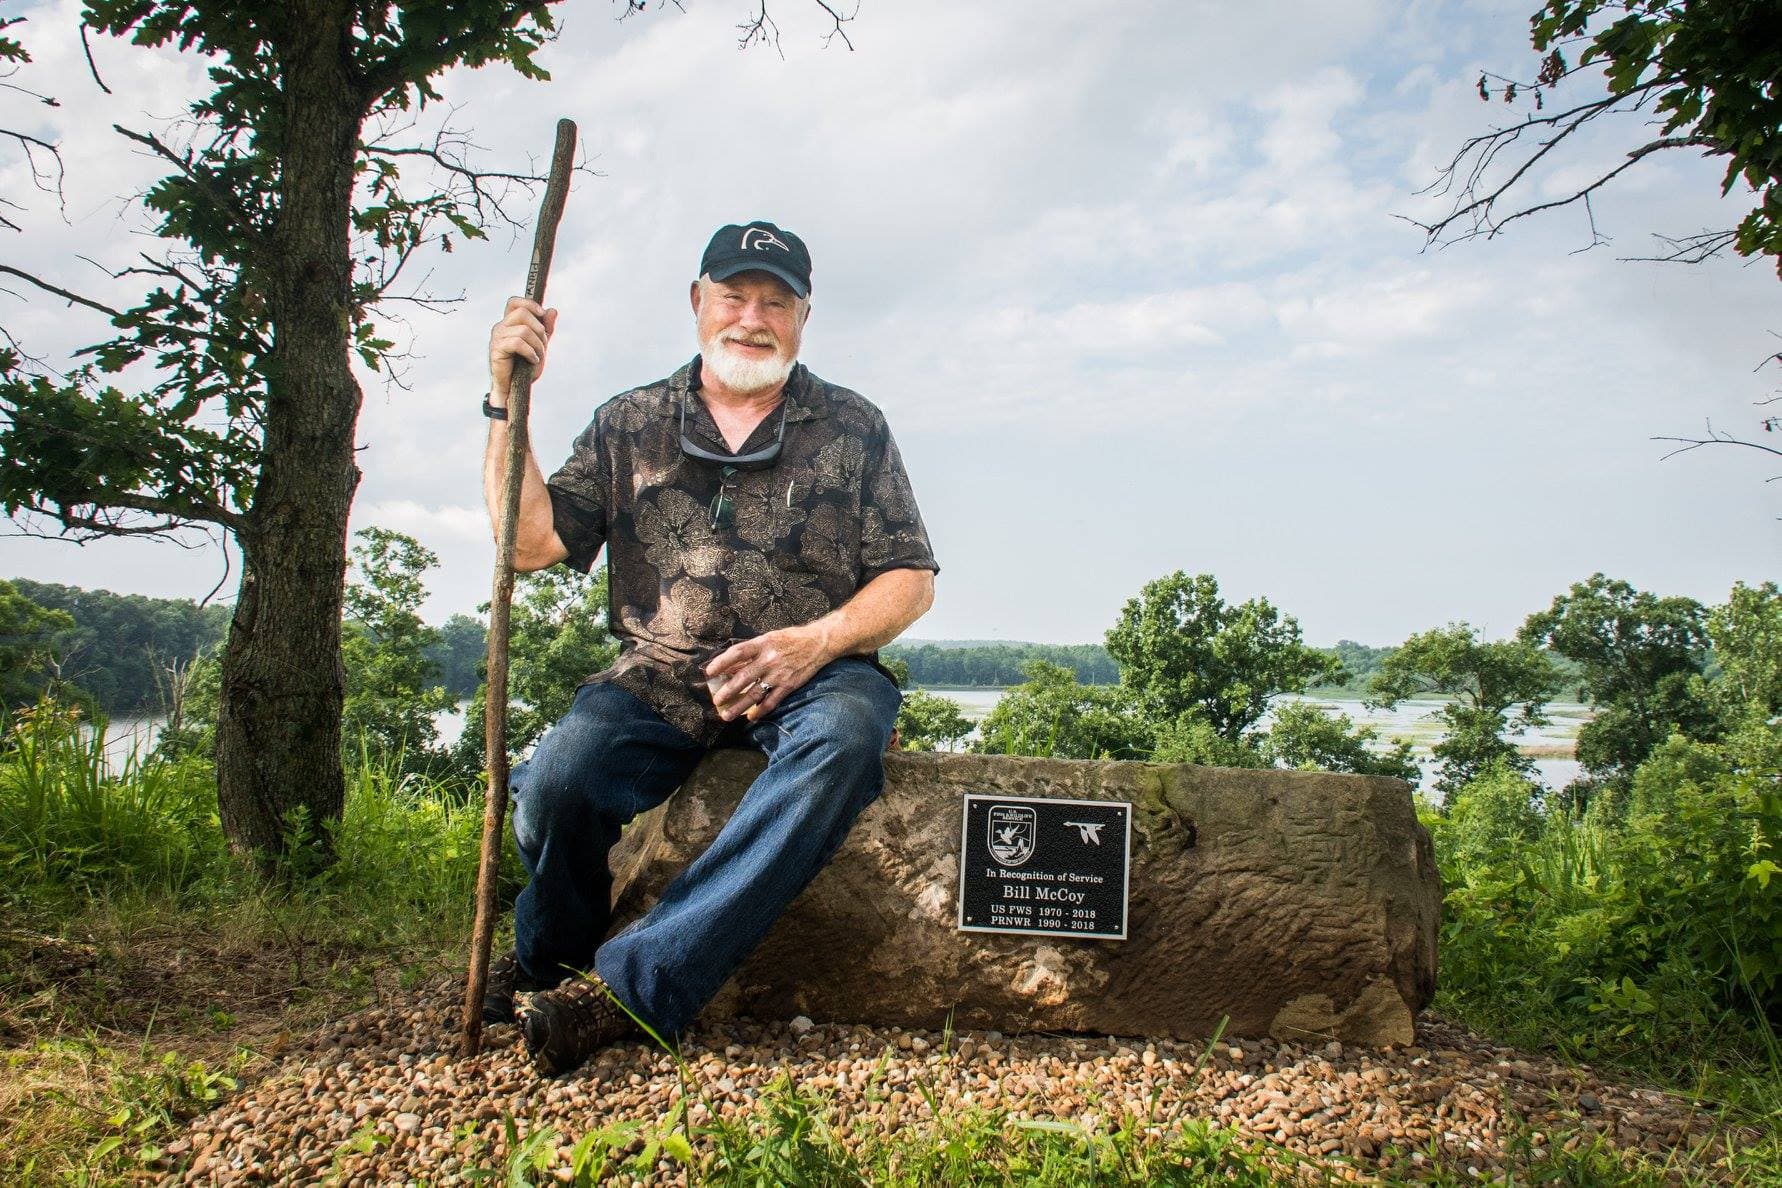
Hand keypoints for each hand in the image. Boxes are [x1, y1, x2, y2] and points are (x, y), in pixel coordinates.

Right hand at [488, 297, 557, 402]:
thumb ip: (546, 329)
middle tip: (543, 345)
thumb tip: (552, 310)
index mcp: (509, 323)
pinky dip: (530, 352)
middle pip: (523, 313)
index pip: (514, 302)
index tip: (542, 314)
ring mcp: (497, 337)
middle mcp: (501, 327)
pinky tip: (532, 360)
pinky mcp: (496, 349)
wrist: (514, 388)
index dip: (529, 303)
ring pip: (523, 329)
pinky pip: (518, 342)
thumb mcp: (540, 345)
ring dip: (537, 344)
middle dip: (539, 329)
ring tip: (537, 356)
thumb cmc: (524, 367)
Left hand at [704, 624, 834, 721]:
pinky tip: (751, 717)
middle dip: (727, 691)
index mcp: (762, 644)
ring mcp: (778, 674)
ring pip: (754, 693)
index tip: (709, 672)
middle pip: (743, 677)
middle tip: (717, 700)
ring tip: (727, 715)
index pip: (737, 653)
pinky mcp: (788, 685)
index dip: (721, 662)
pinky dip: (760, 710)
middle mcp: (768, 659)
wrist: (818, 643)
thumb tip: (732, 665)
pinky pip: (771, 701)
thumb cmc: (791, 639)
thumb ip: (751, 651)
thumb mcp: (769, 638)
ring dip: (739, 706)